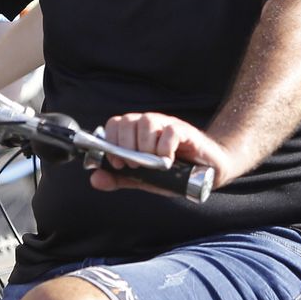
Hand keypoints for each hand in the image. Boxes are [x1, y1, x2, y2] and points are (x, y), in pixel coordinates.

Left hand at [89, 111, 240, 194]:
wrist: (206, 173)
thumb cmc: (172, 173)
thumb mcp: (142, 179)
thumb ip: (118, 178)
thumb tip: (94, 178)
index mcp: (135, 132)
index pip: (114, 124)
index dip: (111, 143)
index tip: (118, 163)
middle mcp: (149, 124)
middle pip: (127, 121)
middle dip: (127, 146)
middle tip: (136, 165)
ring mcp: (167, 125)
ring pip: (146, 122)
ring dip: (146, 147)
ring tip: (153, 164)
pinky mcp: (185, 131)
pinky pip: (169, 131)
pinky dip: (165, 148)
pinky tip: (168, 161)